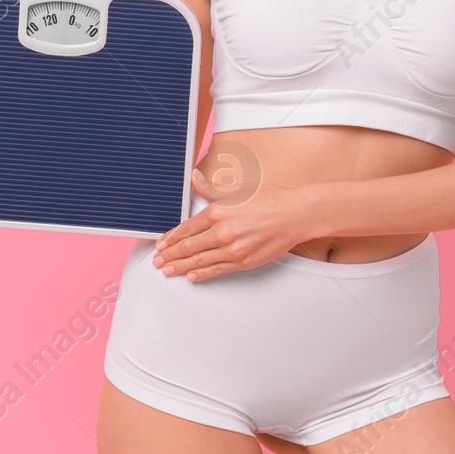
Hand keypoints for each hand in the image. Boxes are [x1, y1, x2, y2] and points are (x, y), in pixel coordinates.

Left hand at [151, 167, 323, 281]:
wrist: (296, 214)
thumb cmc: (271, 199)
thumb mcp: (237, 189)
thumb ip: (211, 188)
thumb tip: (194, 177)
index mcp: (218, 212)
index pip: (186, 228)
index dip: (171, 238)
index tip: (161, 244)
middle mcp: (222, 232)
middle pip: (188, 247)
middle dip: (170, 255)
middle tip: (158, 261)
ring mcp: (233, 249)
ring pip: (199, 261)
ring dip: (180, 266)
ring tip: (168, 270)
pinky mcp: (244, 261)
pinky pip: (217, 270)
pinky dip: (202, 274)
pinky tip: (191, 276)